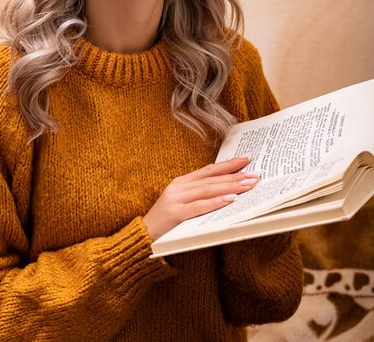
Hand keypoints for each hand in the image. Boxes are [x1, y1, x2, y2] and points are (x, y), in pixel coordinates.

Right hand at [142, 157, 259, 240]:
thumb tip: (227, 193)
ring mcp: (176, 199)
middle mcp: (178, 187)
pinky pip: (199, 207)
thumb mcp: (182, 205)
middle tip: (255, 173)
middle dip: (235, 175)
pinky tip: (231, 199)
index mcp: (181, 183)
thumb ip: (199, 198)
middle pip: (211, 179)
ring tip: (248, 184)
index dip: (228, 164)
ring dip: (230, 186)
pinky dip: (216, 202)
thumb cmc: (165, 224)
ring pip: (208, 189)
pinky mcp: (175, 214)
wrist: (141, 238)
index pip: (208, 170)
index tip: (246, 159)